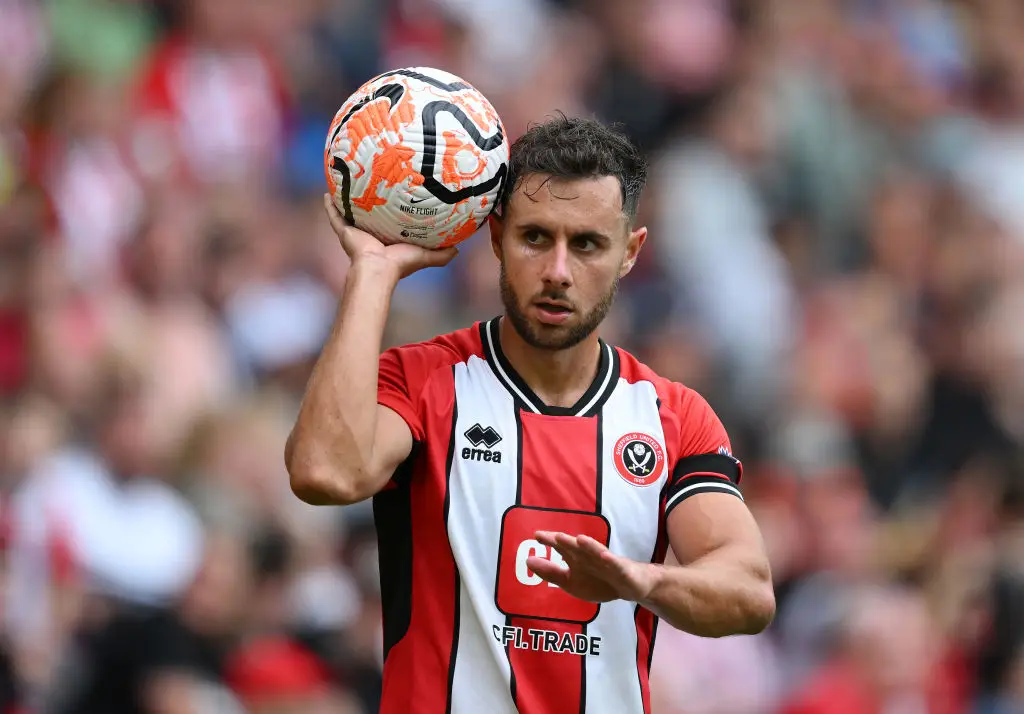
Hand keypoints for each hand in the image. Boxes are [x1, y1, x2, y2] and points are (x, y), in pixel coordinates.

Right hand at [323, 194, 458, 278]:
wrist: (377, 270)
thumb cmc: (400, 264)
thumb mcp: (425, 255)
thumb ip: (442, 254)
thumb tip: (459, 249)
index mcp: (386, 240)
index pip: (387, 224)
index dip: (391, 212)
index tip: (394, 198)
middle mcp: (369, 235)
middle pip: (367, 216)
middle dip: (368, 203)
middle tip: (369, 184)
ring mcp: (354, 233)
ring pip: (348, 213)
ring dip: (346, 201)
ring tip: (345, 184)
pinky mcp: (343, 231)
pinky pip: (334, 215)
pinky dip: (329, 205)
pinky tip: (327, 192)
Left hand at [527, 531, 658, 603]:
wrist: (633, 586)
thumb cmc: (601, 581)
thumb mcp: (570, 581)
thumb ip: (550, 572)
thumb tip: (527, 561)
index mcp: (577, 558)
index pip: (562, 547)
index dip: (550, 541)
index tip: (536, 535)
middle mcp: (590, 556)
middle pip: (577, 548)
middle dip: (567, 542)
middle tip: (554, 536)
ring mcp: (606, 561)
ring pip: (596, 552)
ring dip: (587, 546)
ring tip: (578, 540)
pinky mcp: (621, 569)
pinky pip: (615, 564)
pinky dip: (610, 559)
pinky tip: (605, 555)